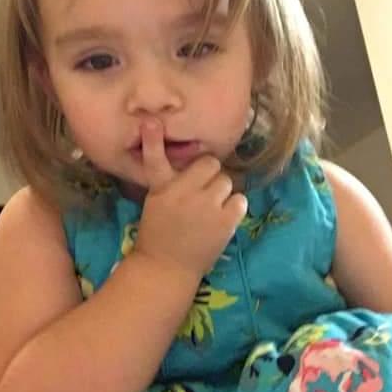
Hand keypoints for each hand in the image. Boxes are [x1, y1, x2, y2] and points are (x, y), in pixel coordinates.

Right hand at [133, 119, 247, 283]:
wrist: (166, 269)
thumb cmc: (159, 232)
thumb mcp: (156, 201)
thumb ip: (171, 180)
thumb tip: (193, 161)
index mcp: (162, 188)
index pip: (156, 159)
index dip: (153, 139)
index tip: (150, 122)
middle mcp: (184, 193)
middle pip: (210, 164)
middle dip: (208, 175)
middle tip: (201, 190)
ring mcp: (207, 207)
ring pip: (227, 181)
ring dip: (221, 191)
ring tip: (211, 207)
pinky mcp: (225, 222)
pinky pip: (240, 200)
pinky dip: (234, 207)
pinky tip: (222, 217)